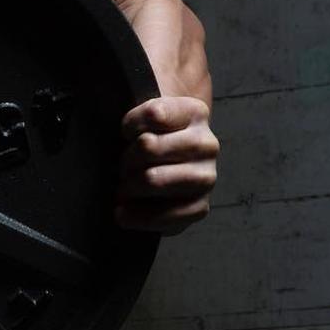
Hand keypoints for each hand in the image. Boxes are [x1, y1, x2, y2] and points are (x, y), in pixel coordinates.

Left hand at [117, 97, 217, 234]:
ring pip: (152, 179)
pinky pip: (164, 215)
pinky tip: (123, 212)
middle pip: (148, 147)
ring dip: (129, 185)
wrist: (167, 164)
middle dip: (126, 159)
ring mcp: (206, 177)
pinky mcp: (200, 206)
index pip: (153, 114)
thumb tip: (134, 138)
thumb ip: (136, 117)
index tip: (125, 133)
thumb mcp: (143, 116)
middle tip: (122, 166)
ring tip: (124, 187)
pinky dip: (137, 216)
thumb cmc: (150, 138)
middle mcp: (207, 144)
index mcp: (194, 113)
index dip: (129, 125)